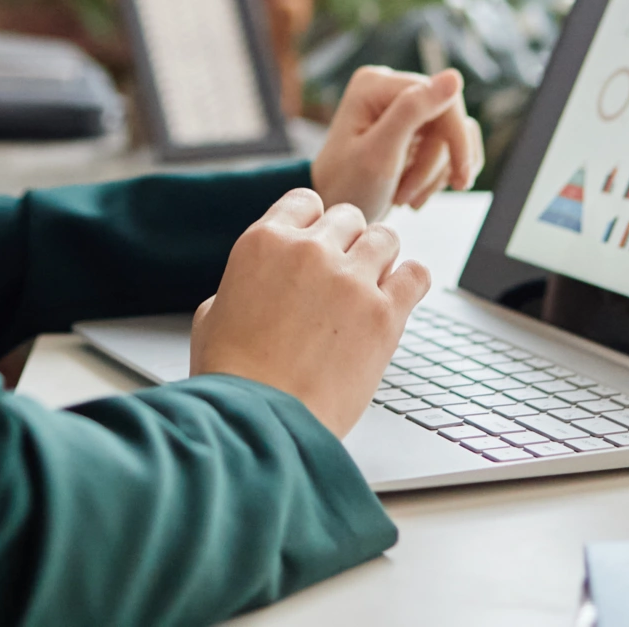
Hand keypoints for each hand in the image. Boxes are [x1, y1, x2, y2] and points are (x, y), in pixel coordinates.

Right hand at [191, 188, 430, 434]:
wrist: (260, 425)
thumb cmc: (232, 380)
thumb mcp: (212, 316)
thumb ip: (242, 284)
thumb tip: (259, 284)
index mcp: (263, 243)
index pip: (305, 202)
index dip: (313, 224)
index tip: (318, 244)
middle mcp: (309, 251)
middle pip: (348, 217)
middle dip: (347, 243)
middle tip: (342, 275)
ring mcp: (350, 279)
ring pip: (386, 237)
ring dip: (380, 258)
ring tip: (372, 287)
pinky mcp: (383, 313)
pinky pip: (416, 274)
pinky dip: (411, 281)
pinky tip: (400, 297)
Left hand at [310, 67, 482, 221]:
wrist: (334, 213)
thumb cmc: (347, 186)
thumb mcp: (379, 153)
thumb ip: (413, 111)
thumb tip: (455, 76)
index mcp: (376, 84)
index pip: (439, 97)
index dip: (456, 137)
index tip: (460, 179)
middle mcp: (390, 88)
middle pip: (448, 117)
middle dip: (438, 163)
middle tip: (416, 199)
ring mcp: (402, 107)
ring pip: (452, 134)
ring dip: (436, 174)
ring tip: (407, 198)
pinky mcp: (413, 128)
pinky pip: (449, 145)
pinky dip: (440, 174)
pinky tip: (418, 194)